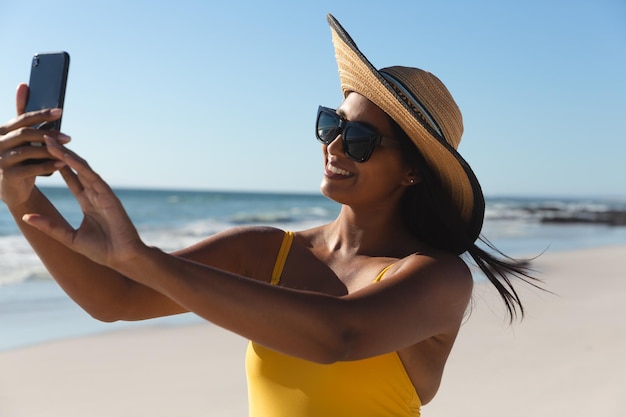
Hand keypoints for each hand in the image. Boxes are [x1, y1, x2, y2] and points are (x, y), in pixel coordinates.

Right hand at [0, 83, 70, 206]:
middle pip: (25, 134)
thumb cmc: (20, 158)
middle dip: (49, 133)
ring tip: (67, 150)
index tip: (60, 112)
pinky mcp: (7, 176)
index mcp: (1, 131)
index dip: (41, 115)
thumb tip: (24, 85)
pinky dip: (48, 166)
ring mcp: (0, 160)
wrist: (13, 188)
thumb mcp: (21, 137)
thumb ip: (23, 114)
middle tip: (69, 137)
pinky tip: (62, 163)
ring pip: (28, 151)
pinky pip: (30, 169)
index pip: (22, 119)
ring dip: (50, 150)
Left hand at [22, 137, 145, 268]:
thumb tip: (26, 216)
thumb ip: (50, 226)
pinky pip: (93, 178)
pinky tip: (67, 157)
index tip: (45, 154)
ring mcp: (103, 194)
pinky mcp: (109, 197)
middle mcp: (96, 195)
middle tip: (44, 139)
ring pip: (83, 169)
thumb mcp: (69, 238)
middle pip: (76, 169)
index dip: (58, 166)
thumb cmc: (102, 251)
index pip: (72, 180)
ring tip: (51, 142)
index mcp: (88, 203)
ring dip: (66, 155)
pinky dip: (80, 167)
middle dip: (60, 154)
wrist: (122, 258)